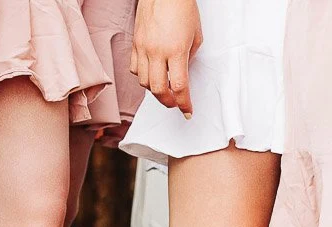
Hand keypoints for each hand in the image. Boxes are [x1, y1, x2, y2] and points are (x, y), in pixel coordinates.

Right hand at [131, 0, 202, 116]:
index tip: (187, 111)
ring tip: (165, 89)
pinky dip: (144, 77)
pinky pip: (135, 69)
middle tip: (176, 104)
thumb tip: (182, 74)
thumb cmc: (182, 9)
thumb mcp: (196, 37)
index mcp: (176, 50)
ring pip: (144, 82)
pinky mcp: (135, 43)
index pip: (179, 87)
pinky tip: (152, 74)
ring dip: (155, 91)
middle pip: (158, 90)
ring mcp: (143, 47)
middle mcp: (157, 51)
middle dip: (168, 102)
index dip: (184, 103)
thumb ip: (189, 59)